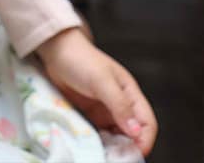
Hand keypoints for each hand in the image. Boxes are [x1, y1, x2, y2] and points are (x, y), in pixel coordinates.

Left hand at [37, 28, 156, 155]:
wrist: (56, 51)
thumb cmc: (80, 59)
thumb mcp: (101, 80)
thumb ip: (119, 104)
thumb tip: (136, 131)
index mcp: (130, 94)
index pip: (147, 123)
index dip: (145, 140)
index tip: (135, 153)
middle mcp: (121, 105)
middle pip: (134, 134)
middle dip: (129, 148)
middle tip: (117, 158)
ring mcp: (106, 111)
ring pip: (117, 137)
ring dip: (114, 148)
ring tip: (105, 155)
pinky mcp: (92, 115)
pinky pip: (100, 134)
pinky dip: (100, 143)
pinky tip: (94, 149)